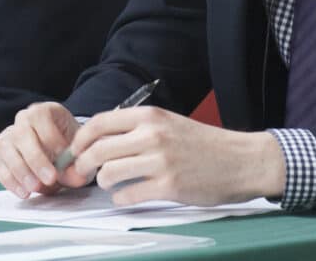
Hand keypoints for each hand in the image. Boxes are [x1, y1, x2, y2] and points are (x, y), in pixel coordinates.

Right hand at [0, 102, 93, 198]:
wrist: (59, 157)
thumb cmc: (68, 150)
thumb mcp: (77, 155)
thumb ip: (76, 166)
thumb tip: (76, 177)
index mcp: (44, 111)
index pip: (41, 117)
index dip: (51, 137)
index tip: (62, 156)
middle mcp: (23, 120)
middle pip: (21, 133)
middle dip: (35, 159)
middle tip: (50, 179)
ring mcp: (8, 135)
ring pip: (5, 147)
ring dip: (19, 170)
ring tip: (34, 189)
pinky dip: (8, 180)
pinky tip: (23, 192)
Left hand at [65, 107, 286, 206]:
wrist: (240, 160)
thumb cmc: (203, 143)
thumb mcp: (169, 123)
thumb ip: (137, 128)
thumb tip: (101, 140)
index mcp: (150, 116)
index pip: (99, 123)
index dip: (80, 139)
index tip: (76, 151)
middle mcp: (152, 135)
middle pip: (98, 149)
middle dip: (83, 164)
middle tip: (82, 172)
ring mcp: (160, 161)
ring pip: (109, 173)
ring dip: (103, 182)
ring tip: (110, 183)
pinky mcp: (169, 186)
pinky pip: (128, 194)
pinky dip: (121, 198)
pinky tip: (126, 195)